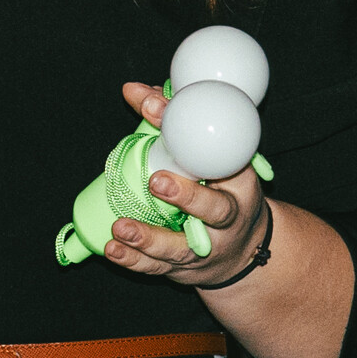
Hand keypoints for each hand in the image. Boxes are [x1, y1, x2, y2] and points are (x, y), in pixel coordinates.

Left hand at [101, 82, 267, 286]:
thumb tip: (134, 89)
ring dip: (149, 238)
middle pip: (214, 210)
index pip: (223, 157)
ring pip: (181, 246)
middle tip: (157, 181)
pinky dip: (134, 260)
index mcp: (240, 182)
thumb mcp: (210, 154)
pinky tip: (113, 249)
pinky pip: (158, 267)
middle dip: (186, 196)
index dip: (195, 137)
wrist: (243, 249)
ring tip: (121, 226)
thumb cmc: (221, 187)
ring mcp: (206, 247)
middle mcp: (228, 218)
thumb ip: (173, 120)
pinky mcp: (184, 268)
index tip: (164, 116)